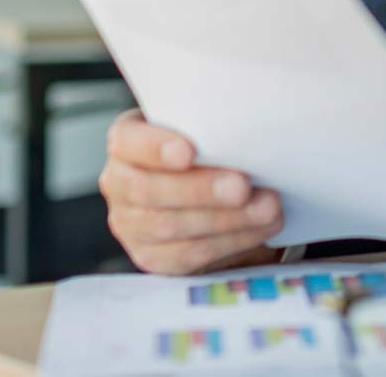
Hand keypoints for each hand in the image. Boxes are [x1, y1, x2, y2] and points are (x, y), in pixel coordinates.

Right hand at [98, 110, 284, 275]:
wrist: (205, 194)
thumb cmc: (206, 149)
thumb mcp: (203, 130)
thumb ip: (213, 129)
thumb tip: (251, 130)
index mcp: (126, 142)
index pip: (127, 141)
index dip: (155, 147)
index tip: (188, 152)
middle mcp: (119, 183)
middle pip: (149, 190)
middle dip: (201, 190)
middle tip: (243, 186)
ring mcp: (130, 224)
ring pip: (170, 227)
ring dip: (225, 219)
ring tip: (266, 207)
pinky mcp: (152, 256)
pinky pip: (187, 254)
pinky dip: (230, 241)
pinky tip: (259, 228)